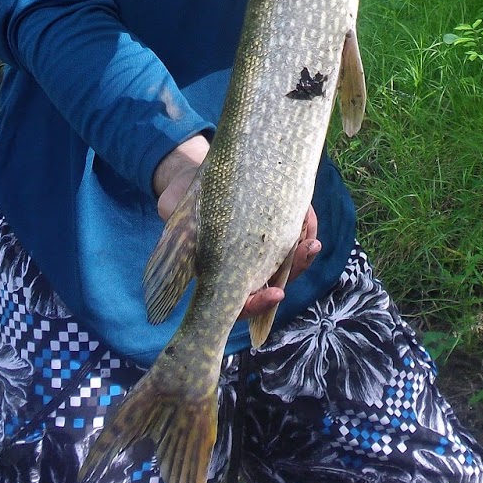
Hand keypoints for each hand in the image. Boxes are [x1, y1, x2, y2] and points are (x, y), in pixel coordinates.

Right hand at [153, 138, 321, 320]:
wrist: (195, 179)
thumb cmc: (183, 200)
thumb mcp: (173, 209)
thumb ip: (175, 219)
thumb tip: (170, 212)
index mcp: (216, 275)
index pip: (240, 304)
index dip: (258, 304)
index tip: (276, 293)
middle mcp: (243, 268)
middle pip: (275, 282)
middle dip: (295, 269)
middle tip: (308, 251)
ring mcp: (260, 251)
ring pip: (289, 263)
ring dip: (304, 253)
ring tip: (312, 240)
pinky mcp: (273, 230)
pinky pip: (294, 236)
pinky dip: (303, 228)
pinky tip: (305, 213)